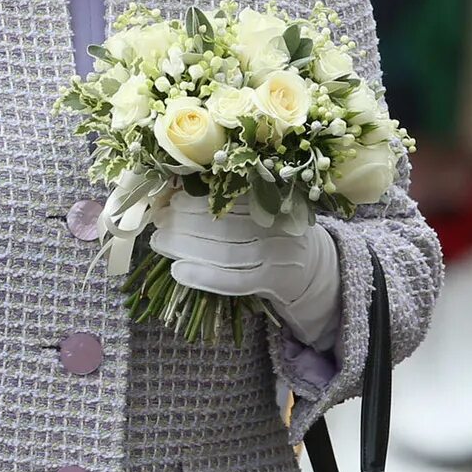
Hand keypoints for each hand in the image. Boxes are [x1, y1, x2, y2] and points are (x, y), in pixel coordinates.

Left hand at [147, 193, 342, 344]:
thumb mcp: (265, 206)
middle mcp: (279, 226)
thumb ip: (234, 198)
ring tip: (159, 241)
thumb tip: (179, 190)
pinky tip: (177, 270)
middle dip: (185, 221)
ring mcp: (279, 256)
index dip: (196, 198)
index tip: (170, 198)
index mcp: (276, 199)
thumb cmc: (276, 232)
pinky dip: (204, 275)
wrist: (313, 268)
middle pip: (224, 224)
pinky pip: (234, 281)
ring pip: (225, 252)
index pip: (230, 197)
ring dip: (186, 246)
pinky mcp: (273, 281)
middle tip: (158, 219)